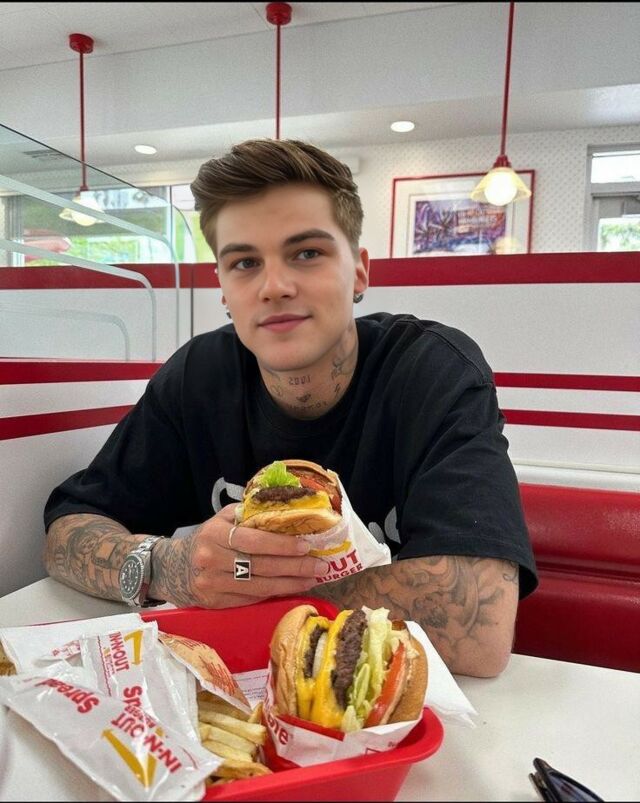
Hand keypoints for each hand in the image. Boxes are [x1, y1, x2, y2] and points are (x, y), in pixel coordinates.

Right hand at [154, 504, 327, 607]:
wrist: (175, 568)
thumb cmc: (208, 538)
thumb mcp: (222, 519)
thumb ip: (249, 515)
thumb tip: (286, 510)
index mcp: (214, 535)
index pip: (253, 540)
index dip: (281, 544)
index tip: (306, 545)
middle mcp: (212, 560)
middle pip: (260, 566)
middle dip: (294, 566)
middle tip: (320, 566)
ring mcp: (213, 585)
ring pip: (259, 586)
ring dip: (290, 584)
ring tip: (313, 578)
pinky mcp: (216, 603)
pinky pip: (252, 599)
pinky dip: (274, 594)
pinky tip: (292, 588)